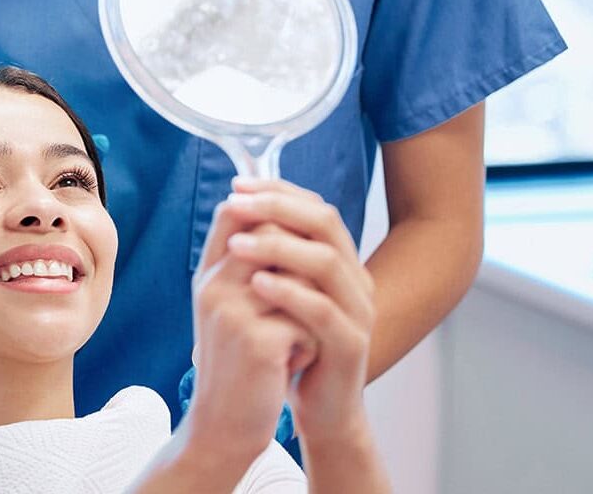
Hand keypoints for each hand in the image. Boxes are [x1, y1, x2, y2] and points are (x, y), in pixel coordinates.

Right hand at [186, 202, 313, 470]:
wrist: (223, 424)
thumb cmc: (238, 364)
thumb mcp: (232, 309)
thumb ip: (247, 268)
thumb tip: (280, 218)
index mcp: (207, 275)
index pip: (232, 211)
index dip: (270, 208)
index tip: (299, 231)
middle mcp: (213, 286)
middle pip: (268, 233)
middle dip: (301, 259)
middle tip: (309, 294)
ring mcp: (232, 312)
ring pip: (296, 273)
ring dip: (310, 302)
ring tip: (299, 334)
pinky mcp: (257, 342)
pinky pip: (306, 317)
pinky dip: (311, 340)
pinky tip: (296, 361)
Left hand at [222, 179, 375, 443]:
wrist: (322, 407)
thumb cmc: (296, 344)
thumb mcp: (280, 293)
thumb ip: (270, 254)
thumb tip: (234, 204)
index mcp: (341, 260)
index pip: (315, 207)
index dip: (278, 190)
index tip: (238, 185)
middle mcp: (356, 278)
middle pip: (325, 223)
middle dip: (276, 208)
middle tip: (235, 205)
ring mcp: (359, 311)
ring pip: (326, 261)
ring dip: (278, 246)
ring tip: (236, 245)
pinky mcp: (352, 344)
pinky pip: (323, 310)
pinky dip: (289, 292)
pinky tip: (256, 284)